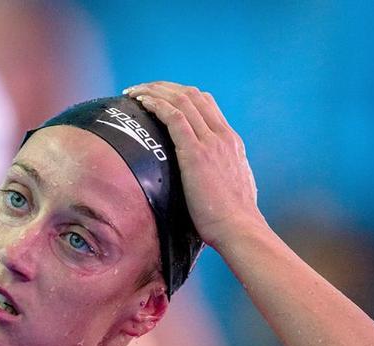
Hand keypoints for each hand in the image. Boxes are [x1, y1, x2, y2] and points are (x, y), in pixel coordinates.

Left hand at [124, 81, 268, 249]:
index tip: (161, 99)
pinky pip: (174, 117)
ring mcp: (211, 142)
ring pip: (182, 100)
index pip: (206, 105)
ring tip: (134, 92)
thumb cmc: (232, 220)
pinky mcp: (196, 154)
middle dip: (164, 88)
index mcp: (231, 142)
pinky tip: (142, 102)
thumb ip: (219, 178)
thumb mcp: (229, 190)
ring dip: (155, 91)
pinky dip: (156, 104)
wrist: (239, 228)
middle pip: (192, 96)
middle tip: (141, 90)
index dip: (181, 96)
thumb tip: (206, 186)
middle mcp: (222, 136)